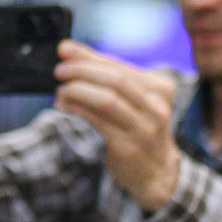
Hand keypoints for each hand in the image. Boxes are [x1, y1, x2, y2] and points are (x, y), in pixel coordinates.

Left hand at [54, 43, 181, 210]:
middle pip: (116, 80)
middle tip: (60, 71)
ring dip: (78, 91)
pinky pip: (99, 122)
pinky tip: (65, 105)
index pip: (120, 66)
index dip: (90, 56)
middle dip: (83, 71)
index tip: (65, 49)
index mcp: (160, 89)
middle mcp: (156, 107)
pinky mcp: (128, 146)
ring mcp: (144, 128)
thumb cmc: (138, 128)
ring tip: (61, 91)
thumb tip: (68, 50)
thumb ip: (103, 75)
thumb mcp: (131, 100)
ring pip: (107, 100)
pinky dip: (78, 110)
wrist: (156, 172)